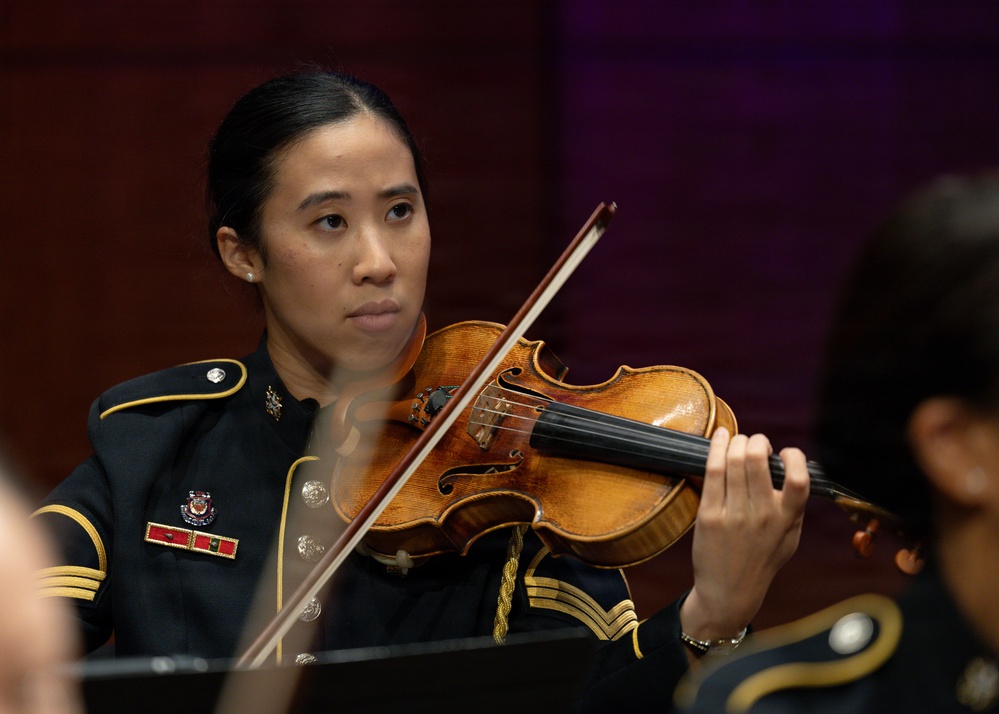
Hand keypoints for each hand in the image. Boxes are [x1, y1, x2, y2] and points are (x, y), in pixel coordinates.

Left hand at [680, 427, 809, 643]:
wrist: (729, 591)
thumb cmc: (762, 560)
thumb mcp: (790, 538)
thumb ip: (794, 508)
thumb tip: (793, 470)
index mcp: (786, 520)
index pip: (798, 480)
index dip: (794, 457)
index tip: (784, 453)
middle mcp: (762, 515)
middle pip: (757, 460)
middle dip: (757, 441)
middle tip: (755, 442)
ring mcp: (734, 514)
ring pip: (734, 461)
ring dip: (736, 442)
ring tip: (737, 441)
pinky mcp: (709, 515)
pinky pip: (713, 472)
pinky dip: (716, 448)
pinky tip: (720, 437)